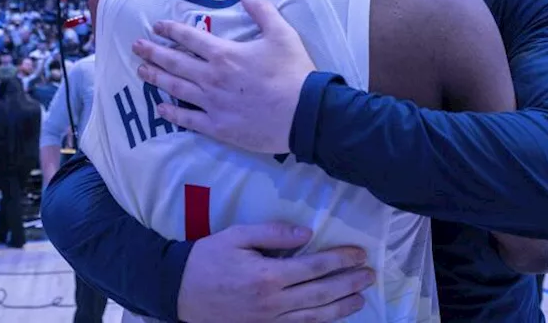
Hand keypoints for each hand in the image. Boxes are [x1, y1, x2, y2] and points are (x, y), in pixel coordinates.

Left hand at [136, 0, 315, 153]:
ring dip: (156, 78)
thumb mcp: (282, 34)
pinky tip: (160, 108)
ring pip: (176, 89)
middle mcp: (211, 77)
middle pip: (174, 62)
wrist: (304, 113)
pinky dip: (171, 113)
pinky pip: (188, 119)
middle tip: (136, 46)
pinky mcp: (217, 126)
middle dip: (153, 52)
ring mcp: (211, 104)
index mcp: (224, 54)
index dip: (170, 30)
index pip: (189, 38)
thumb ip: (262, 11)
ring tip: (140, 71)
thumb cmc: (293, 72)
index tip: (156, 26)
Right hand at [177, 223, 373, 322]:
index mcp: (268, 276)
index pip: (314, 267)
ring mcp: (269, 321)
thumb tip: (306, 233)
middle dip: (349, 283)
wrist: (178, 291)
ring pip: (315, 317)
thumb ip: (273, 233)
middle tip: (370, 274)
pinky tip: (333, 316)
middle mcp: (273, 303)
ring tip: (361, 298)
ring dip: (342, 308)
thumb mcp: (236, 236)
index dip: (340, 260)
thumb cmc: (207, 259)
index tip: (358, 253)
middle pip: (321, 294)